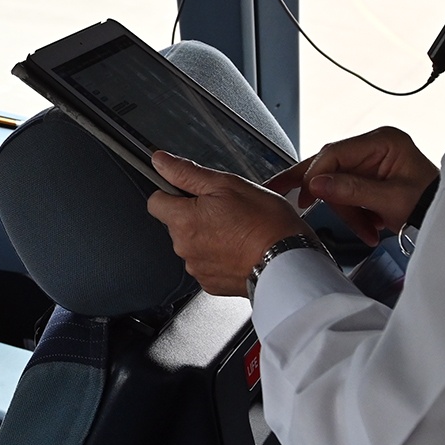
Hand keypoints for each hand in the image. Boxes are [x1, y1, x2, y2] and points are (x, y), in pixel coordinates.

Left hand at [146, 151, 312, 296]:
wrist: (289, 263)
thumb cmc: (266, 224)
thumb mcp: (228, 184)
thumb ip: (187, 173)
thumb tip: (161, 161)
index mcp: (184, 221)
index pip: (155, 202)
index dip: (171, 192)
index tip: (189, 191)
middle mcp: (184, 248)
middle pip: (175, 224)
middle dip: (194, 214)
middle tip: (226, 209)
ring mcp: (197, 268)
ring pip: (192, 244)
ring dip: (207, 235)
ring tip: (237, 230)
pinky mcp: (211, 284)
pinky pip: (206, 264)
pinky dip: (218, 256)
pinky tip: (239, 249)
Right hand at [269, 126, 437, 244]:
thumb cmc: (429, 203)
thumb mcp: (390, 200)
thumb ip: (351, 191)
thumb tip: (316, 184)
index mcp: (383, 141)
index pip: (335, 152)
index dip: (316, 174)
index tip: (306, 195)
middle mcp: (375, 147)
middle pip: (330, 164)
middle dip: (318, 189)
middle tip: (286, 195)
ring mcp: (371, 162)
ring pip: (336, 183)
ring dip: (346, 210)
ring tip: (365, 228)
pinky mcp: (369, 177)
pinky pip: (346, 193)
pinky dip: (353, 212)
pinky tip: (367, 225)